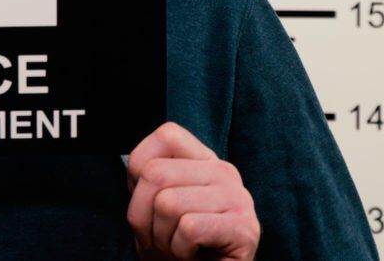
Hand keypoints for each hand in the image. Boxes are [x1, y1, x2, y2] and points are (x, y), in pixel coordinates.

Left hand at [126, 121, 259, 259]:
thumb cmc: (177, 246)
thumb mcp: (154, 204)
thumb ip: (150, 177)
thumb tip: (139, 167)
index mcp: (205, 160)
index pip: (166, 136)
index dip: (140, 170)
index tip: (148, 202)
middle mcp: (225, 172)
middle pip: (155, 173)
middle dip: (143, 215)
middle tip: (159, 237)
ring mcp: (238, 198)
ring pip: (167, 203)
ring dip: (161, 238)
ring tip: (177, 248)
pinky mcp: (244, 228)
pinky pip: (189, 228)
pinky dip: (179, 250)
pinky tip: (194, 256)